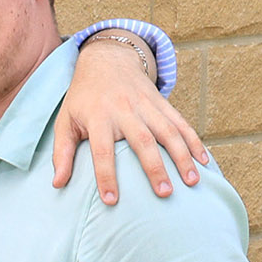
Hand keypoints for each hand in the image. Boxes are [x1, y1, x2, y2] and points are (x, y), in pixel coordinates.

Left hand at [54, 35, 207, 204]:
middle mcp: (124, 110)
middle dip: (155, 168)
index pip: (102, 150)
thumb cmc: (83, 99)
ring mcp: (146, 105)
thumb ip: (62, 152)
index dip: (106, 176)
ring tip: (192, 182)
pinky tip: (204, 161)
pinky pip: (181, 122)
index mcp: (98, 117)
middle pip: (142, 140)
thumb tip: (57, 184)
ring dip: (182, 156)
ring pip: (168, 131)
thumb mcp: (65, 121)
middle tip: (165, 194)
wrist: (106, 60)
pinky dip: (194, 141)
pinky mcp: (161, 102)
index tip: (111, 201)